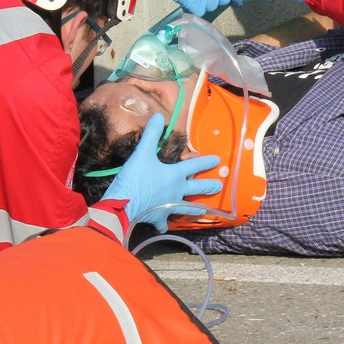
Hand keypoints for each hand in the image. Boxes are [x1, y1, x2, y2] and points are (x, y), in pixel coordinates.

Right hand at [102, 115, 223, 230]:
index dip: (206, 161)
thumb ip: (151, 134)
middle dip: (208, 186)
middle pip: (196, 189)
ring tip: (202, 210)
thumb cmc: (135, 178)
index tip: (217, 160)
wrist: (124, 204)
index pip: (194, 166)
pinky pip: (163, 223)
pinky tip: (164, 227)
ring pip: (185, 208)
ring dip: (194, 209)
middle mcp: (176, 191)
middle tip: (219, 186)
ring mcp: (168, 206)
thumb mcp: (142, 153)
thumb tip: (158, 116)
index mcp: (174, 175)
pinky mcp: (158, 217)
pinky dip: (163, 225)